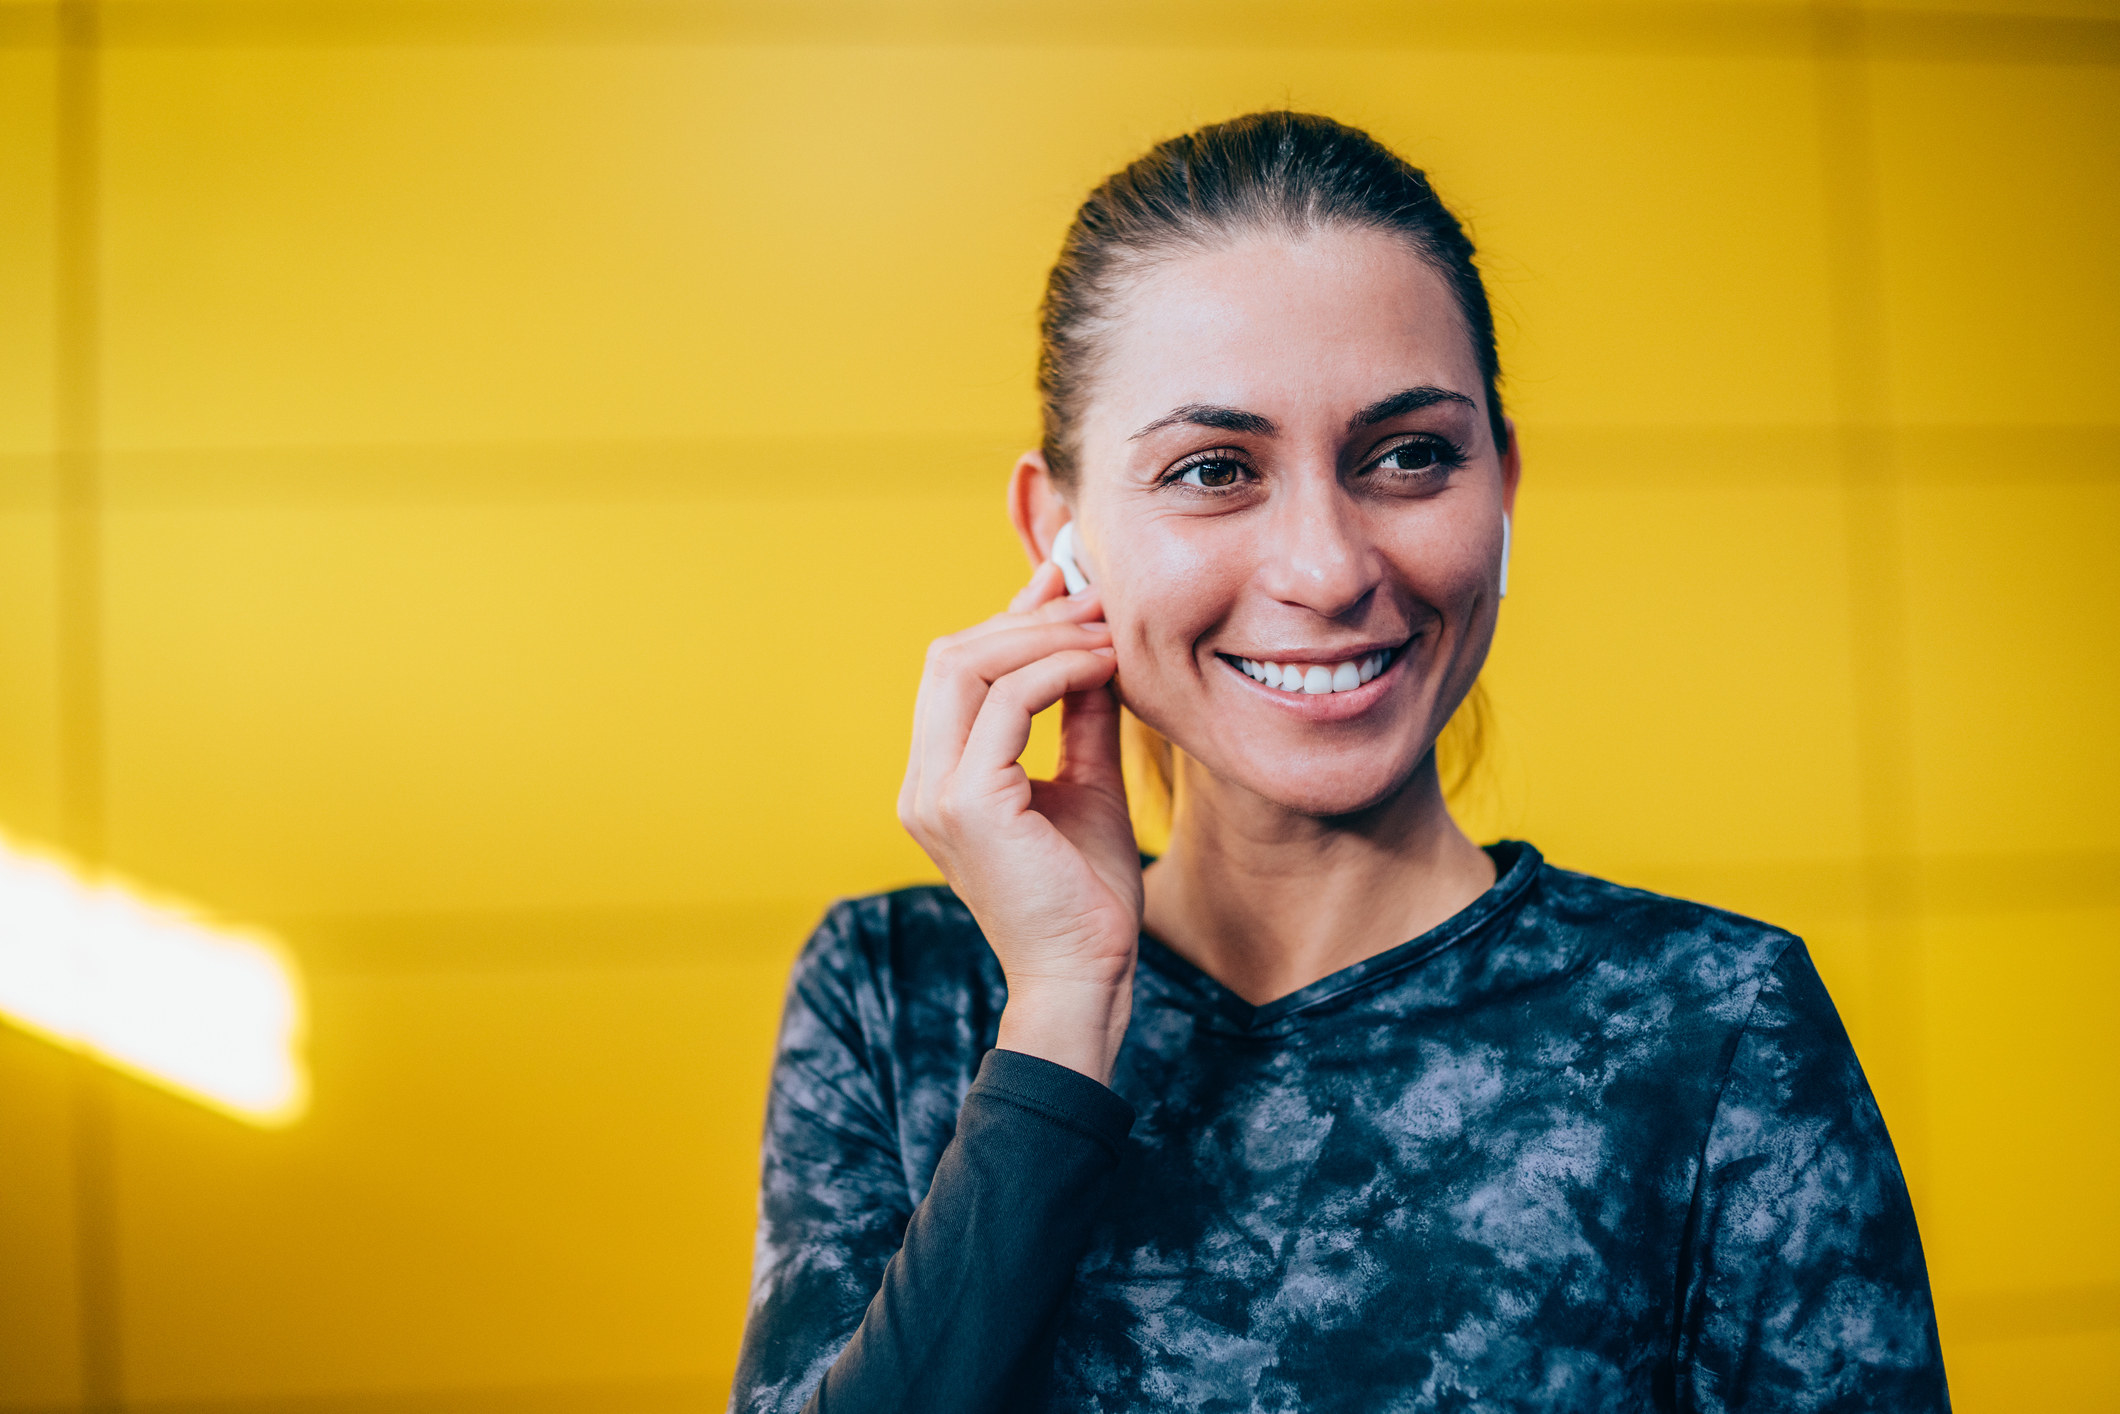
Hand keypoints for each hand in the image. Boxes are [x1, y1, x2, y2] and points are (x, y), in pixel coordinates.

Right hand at [898, 560, 1141, 1084]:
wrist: (1086, 977)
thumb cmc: (1086, 897)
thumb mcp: (1086, 784)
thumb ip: (1080, 718)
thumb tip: (1094, 648)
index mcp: (938, 782)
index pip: (955, 673)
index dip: (1009, 619)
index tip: (1066, 585)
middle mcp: (922, 785)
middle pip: (951, 657)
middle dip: (1027, 616)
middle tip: (1095, 598)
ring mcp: (936, 794)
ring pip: (968, 668)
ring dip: (1044, 636)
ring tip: (1107, 628)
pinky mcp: (968, 804)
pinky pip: (1006, 705)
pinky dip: (1057, 672)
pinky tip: (1105, 667)